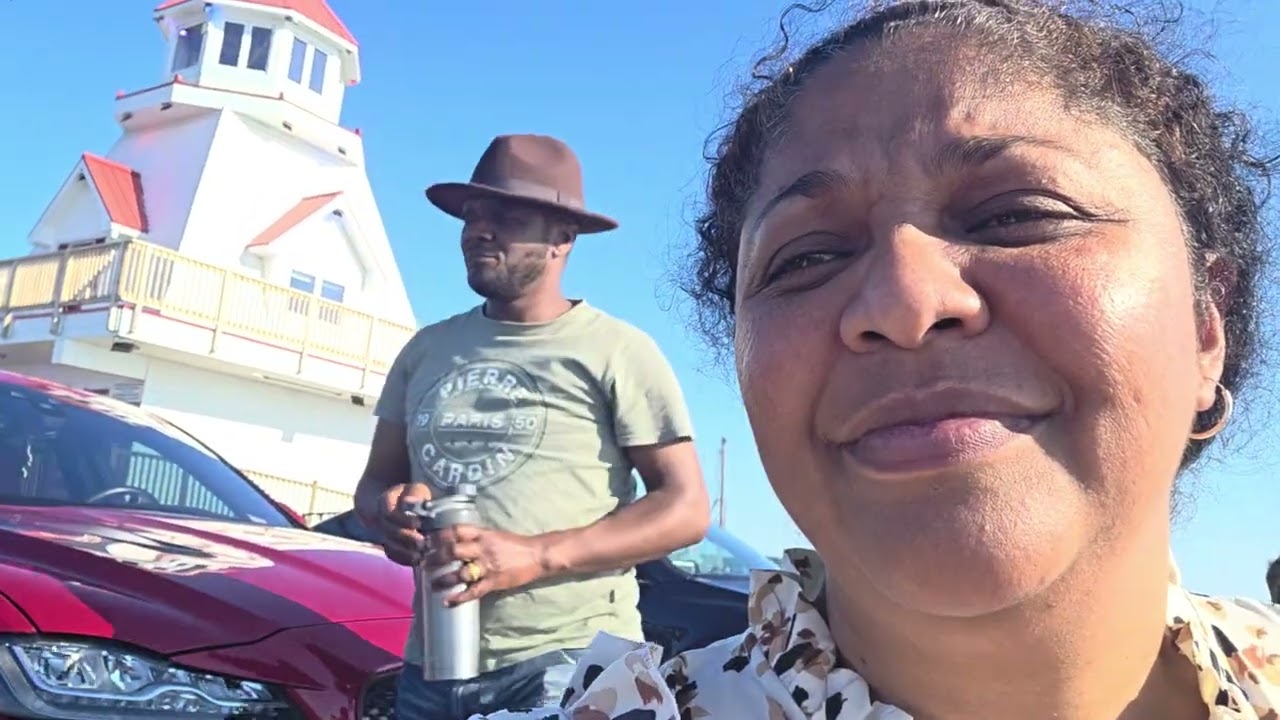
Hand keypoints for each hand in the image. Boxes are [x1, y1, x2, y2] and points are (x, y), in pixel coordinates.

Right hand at [365, 483, 430, 565]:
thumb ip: (414, 494)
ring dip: (406, 551)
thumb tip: (409, 502)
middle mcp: (380, 519)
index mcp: (385, 501)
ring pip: (389, 545)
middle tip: (424, 542)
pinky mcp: (389, 545)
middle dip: (406, 538)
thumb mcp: (417, 490)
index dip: (402, 519)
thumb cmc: (415, 497)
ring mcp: (383, 534)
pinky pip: (393, 555)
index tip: (419, 523)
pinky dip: (405, 559)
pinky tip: (418, 559)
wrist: (404, 505)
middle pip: (389, 531)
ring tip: (423, 553)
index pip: (387, 511)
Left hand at [424, 525, 547, 604]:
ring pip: (460, 572)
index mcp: (483, 534)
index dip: (439, 536)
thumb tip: (456, 540)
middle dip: (435, 558)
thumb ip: (476, 537)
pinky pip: (474, 590)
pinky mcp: (494, 581)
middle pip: (453, 551)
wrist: (537, 554)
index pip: (456, 531)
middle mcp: (482, 548)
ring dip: (443, 579)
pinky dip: (460, 597)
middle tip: (424, 563)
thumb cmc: (515, 544)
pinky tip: (448, 602)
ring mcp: (488, 566)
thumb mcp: (494, 534)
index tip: (427, 542)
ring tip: (431, 584)